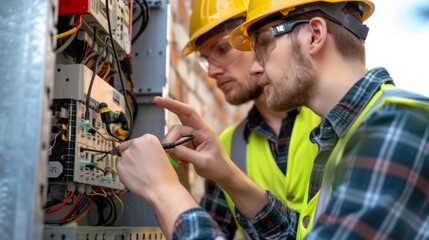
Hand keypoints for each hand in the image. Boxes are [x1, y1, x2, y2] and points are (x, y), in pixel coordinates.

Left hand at [117, 134, 199, 235]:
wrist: (161, 189)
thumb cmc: (165, 175)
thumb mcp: (161, 154)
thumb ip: (148, 150)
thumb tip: (140, 153)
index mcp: (148, 138)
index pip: (137, 141)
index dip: (138, 150)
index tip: (140, 156)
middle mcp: (136, 143)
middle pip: (127, 148)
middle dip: (132, 156)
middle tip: (140, 166)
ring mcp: (126, 155)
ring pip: (123, 158)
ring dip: (128, 164)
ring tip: (139, 174)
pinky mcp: (120, 166)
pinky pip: (120, 168)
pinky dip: (125, 173)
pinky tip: (135, 178)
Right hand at [154, 97, 268, 218]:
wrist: (224, 175)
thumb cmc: (218, 167)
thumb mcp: (202, 162)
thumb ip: (186, 154)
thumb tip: (171, 148)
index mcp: (205, 131)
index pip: (188, 112)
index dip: (173, 104)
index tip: (159, 100)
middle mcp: (198, 131)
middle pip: (179, 121)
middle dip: (169, 123)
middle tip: (162, 127)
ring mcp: (193, 137)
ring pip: (176, 135)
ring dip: (174, 147)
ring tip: (180, 160)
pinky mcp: (189, 145)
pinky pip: (177, 144)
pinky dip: (176, 152)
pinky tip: (182, 162)